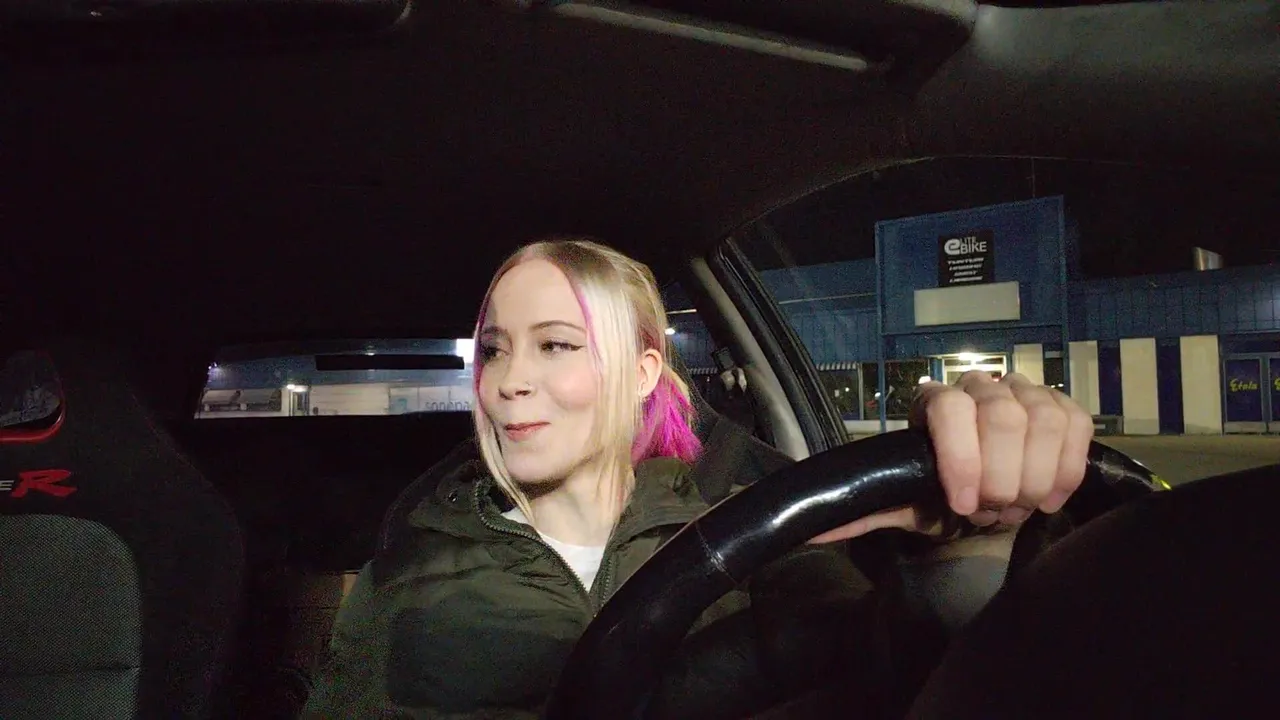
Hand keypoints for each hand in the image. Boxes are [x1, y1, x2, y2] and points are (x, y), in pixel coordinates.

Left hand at [810, 371, 1093, 543]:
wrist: (983, 490)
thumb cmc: (939, 493)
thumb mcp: (904, 505)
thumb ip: (863, 512)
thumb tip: (810, 530)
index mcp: (933, 403)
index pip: (948, 409)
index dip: (962, 459)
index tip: (962, 505)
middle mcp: (977, 386)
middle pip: (1002, 418)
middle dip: (1001, 479)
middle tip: (990, 513)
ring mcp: (1022, 390)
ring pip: (1043, 421)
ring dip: (1033, 477)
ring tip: (1017, 506)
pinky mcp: (1061, 406)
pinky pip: (1076, 424)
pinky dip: (1066, 468)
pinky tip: (1048, 497)